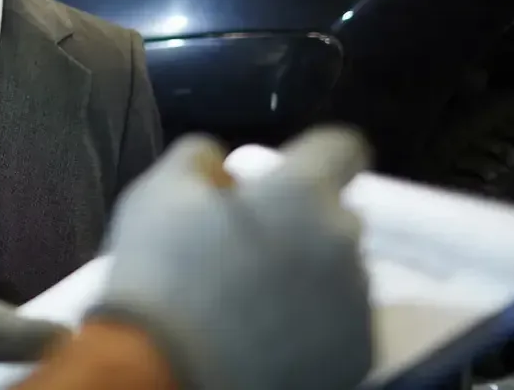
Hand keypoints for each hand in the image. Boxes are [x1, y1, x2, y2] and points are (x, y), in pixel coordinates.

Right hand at [88, 126, 373, 389]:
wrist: (168, 373)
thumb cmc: (160, 274)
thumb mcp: (156, 193)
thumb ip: (198, 157)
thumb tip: (219, 161)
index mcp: (300, 192)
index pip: (342, 146)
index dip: (315, 156)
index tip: (286, 176)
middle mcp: (342, 240)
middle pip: (335, 215)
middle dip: (301, 222)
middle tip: (250, 246)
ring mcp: (355, 302)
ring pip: (340, 270)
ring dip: (309, 272)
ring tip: (255, 298)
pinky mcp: (357, 353)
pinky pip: (341, 321)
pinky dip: (313, 323)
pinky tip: (267, 334)